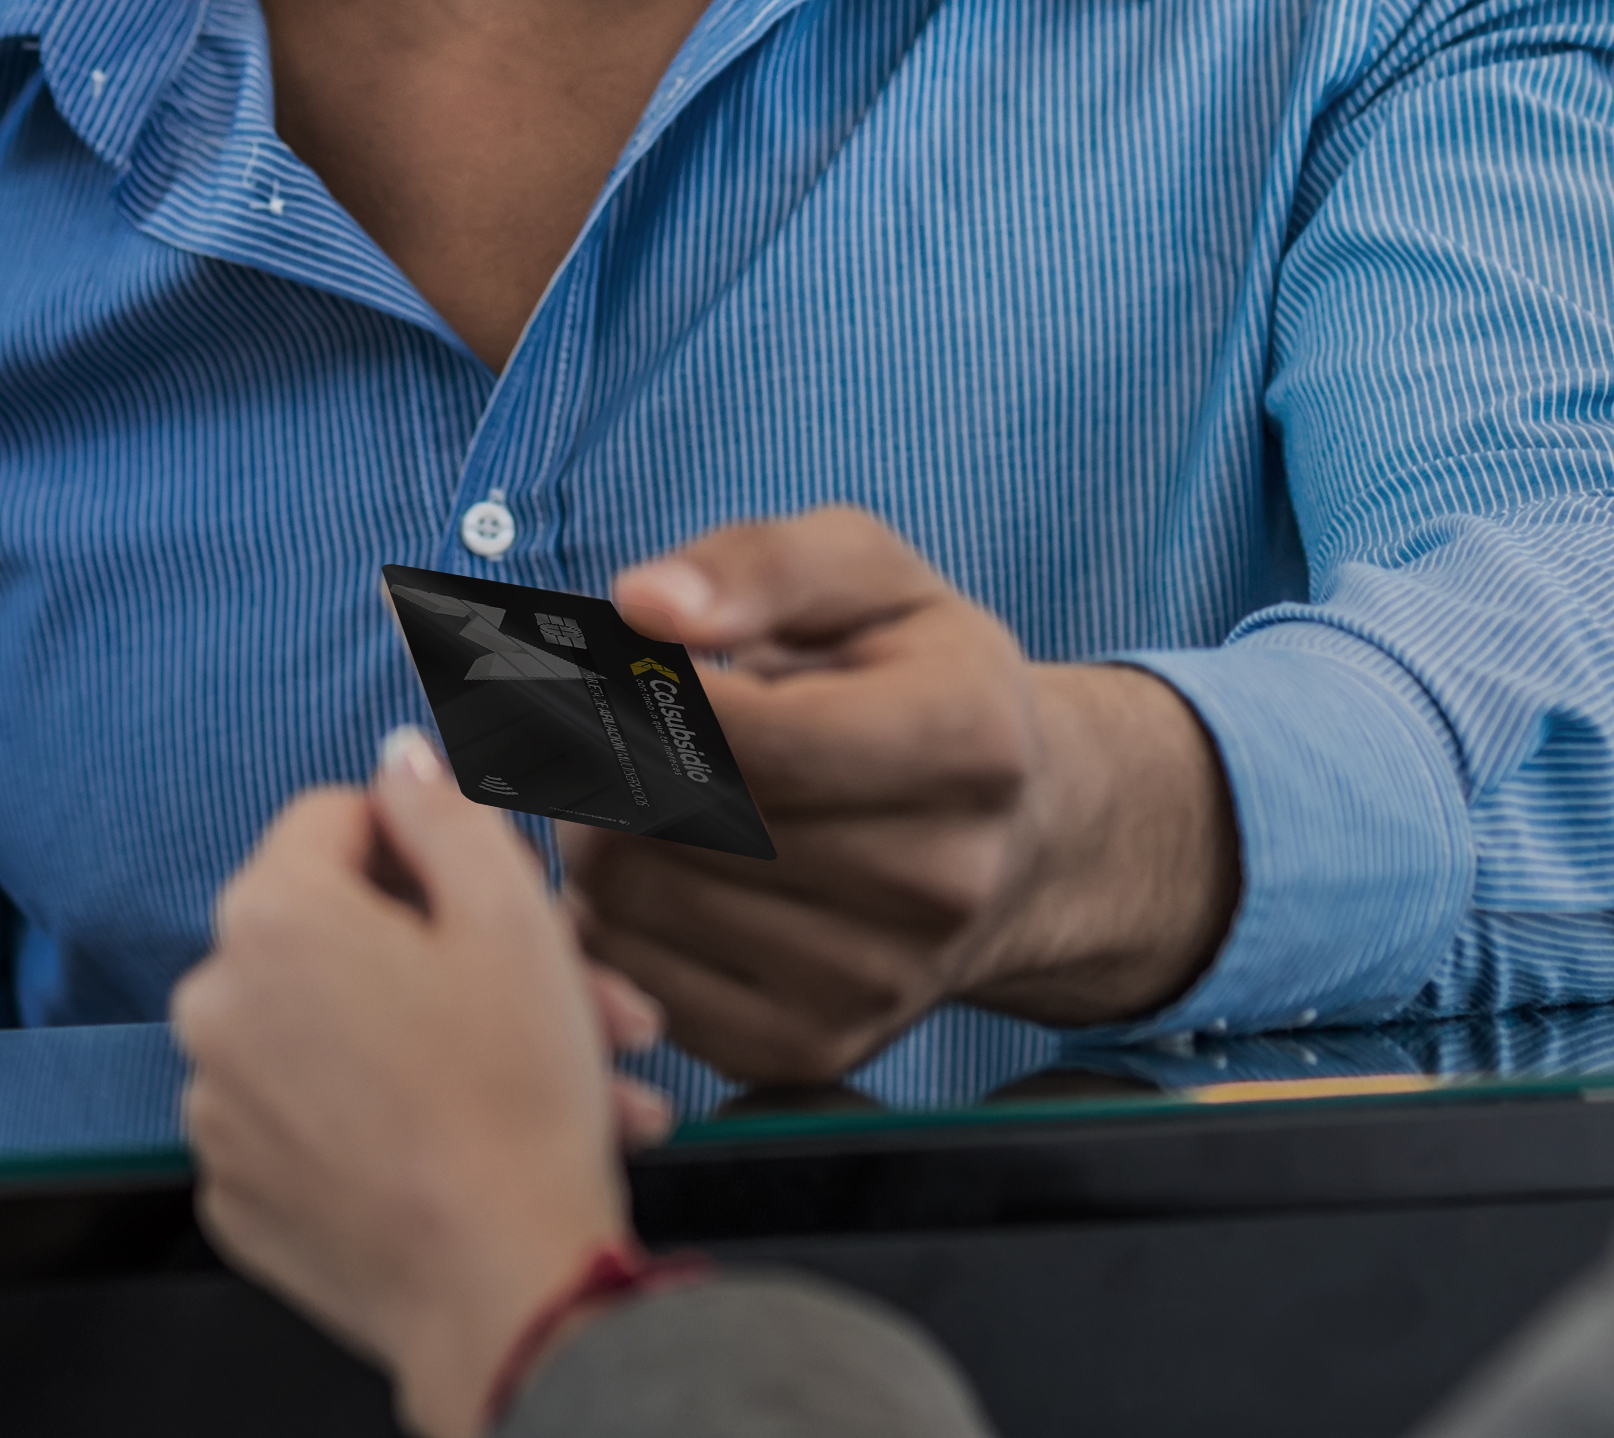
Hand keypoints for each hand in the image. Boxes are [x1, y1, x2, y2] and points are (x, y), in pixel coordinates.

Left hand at [174, 728, 682, 1437]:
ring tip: (561, 1080)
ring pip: (338, 1034)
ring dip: (440, 1042)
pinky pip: (311, 1122)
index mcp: (271, 915)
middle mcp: (214, 1004)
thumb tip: (400, 757)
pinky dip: (385, 1120)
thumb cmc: (513, 1093)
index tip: (492, 894)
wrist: (501, 1289)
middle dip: (461, 956)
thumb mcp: (509, 914)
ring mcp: (216, 1109)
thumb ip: (443, 808)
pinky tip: (479, 1137)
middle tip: (571, 993)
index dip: (428, 842)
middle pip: (343, 935)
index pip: (335, 816)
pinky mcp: (238, 1193)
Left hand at [568, 507, 1241, 1083]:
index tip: (618, 664)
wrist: (1016, 844)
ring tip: (636, 791)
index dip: (650, 692)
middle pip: (681, 820)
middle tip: (605, 723)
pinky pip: (636, 978)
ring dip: (597, 832)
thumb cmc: (923, 684)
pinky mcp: (812, 1048)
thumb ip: (760, 565)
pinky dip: (610, 916)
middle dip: (609, 759)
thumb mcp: (871, 579)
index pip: (753, 732)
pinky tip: (655, 866)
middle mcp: (941, 879)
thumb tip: (645, 606)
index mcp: (968, 741)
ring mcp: (880, 981)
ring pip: (637, 899)